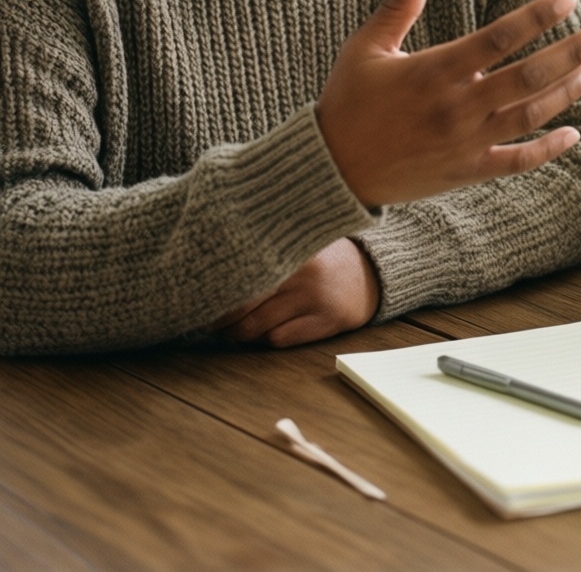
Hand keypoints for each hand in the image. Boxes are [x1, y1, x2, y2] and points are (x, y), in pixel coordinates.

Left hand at [213, 239, 379, 347]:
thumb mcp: (301, 244)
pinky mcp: (325, 322)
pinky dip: (267, 338)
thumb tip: (220, 268)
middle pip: (246, 307)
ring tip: (234, 330)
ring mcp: (315, 301)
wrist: (374, 273)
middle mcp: (304, 276)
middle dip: (224, 320)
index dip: (220, 294)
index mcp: (294, 253)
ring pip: (258, 328)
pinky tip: (267, 331)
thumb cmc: (326, 259)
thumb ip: (270, 252)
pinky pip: (280, 339)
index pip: (245, 277)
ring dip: (241, 334)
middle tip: (213, 322)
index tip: (204, 299)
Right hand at [317, 0, 580, 206]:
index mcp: (433, 71)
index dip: (536, 17)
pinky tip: (572, 133)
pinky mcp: (466, 172)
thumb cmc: (348, 102)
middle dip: (572, 51)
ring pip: (530, 115)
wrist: (330, 170)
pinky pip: (516, 162)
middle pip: (528, 76)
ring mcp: (465, 143)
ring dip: (568, 92)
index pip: (498, 38)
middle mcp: (456, 107)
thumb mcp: (365, 49)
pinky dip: (547, 149)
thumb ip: (397, 7)